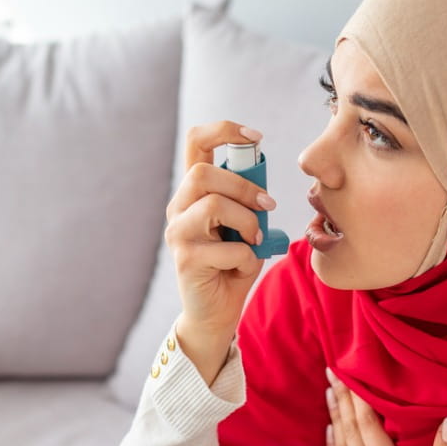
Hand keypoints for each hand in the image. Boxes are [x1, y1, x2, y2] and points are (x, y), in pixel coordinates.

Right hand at [164, 121, 274, 382]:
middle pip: (202, 173)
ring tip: (256, 239)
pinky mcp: (186, 260)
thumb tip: (262, 186)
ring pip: (213, 204)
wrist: (216, 314)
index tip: (255, 137)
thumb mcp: (245, 226)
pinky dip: (247, 257)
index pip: (195, 143)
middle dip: (244, 186)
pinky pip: (227, 247)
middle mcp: (178, 209)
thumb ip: (248, 203)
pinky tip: (242, 267)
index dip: (223, 131)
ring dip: (247, 220)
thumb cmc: (233, 266)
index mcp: (193, 193)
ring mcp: (178, 234)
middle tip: (268, 205)